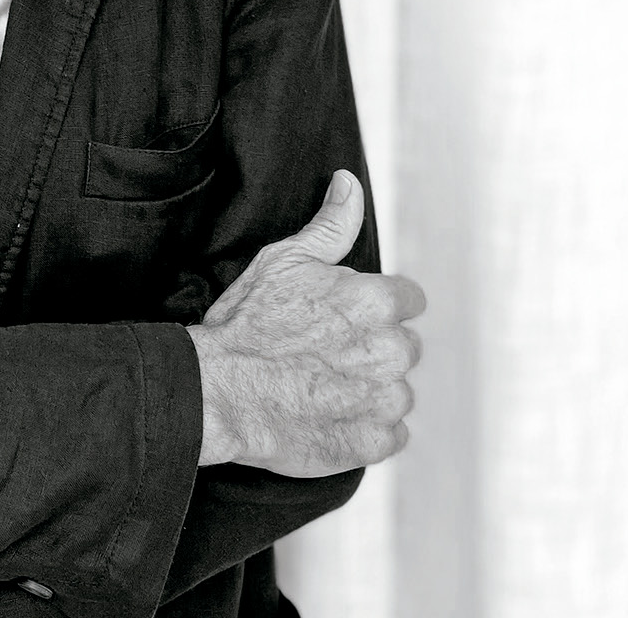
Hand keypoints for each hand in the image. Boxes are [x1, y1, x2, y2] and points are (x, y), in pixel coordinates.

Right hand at [188, 170, 423, 476]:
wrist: (219, 391)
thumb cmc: (247, 324)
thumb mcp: (285, 259)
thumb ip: (331, 225)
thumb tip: (349, 185)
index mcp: (376, 301)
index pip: (409, 300)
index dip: (376, 306)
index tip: (345, 317)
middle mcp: (390, 350)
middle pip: (404, 347)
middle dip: (374, 348)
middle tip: (326, 352)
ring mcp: (383, 400)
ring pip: (398, 391)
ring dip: (371, 390)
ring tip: (323, 386)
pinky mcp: (372, 442)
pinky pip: (390, 434)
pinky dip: (367, 428)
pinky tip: (330, 415)